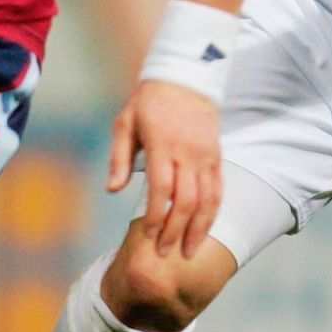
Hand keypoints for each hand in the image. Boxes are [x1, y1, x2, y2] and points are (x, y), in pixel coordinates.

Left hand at [107, 79, 222, 255]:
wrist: (184, 78)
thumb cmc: (148, 103)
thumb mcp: (125, 124)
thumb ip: (119, 158)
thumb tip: (113, 190)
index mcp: (162, 145)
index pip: (162, 189)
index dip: (157, 216)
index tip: (151, 236)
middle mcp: (187, 152)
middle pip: (186, 200)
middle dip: (176, 230)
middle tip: (167, 253)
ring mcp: (205, 155)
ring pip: (207, 199)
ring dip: (199, 228)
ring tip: (190, 251)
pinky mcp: (216, 155)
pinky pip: (219, 189)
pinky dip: (214, 212)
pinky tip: (206, 229)